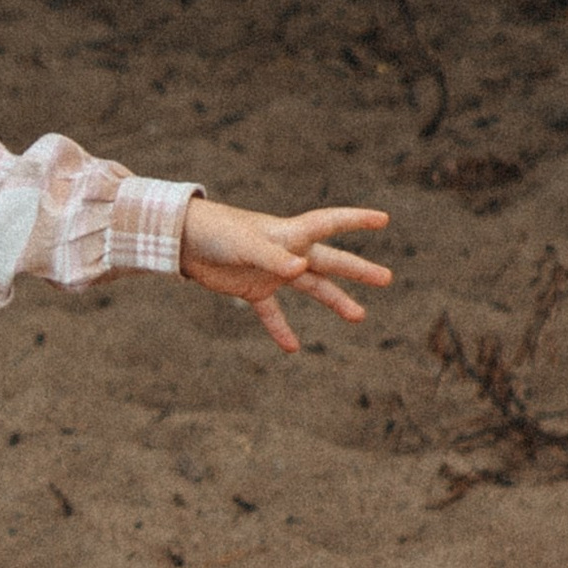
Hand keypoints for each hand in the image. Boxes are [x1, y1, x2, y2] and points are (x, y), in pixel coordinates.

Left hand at [178, 198, 391, 355]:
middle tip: (386, 278)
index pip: (329, 223)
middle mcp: (286, 252)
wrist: (180, 240)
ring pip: (311, 287)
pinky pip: (272, 312)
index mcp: (289, 233)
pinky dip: (281, 329)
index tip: (383, 219)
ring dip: (334, 301)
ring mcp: (271, 272)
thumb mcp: (246, 244)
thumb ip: (274, 257)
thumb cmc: (216, 232)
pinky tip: (293, 348)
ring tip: (359, 316)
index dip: (356, 219)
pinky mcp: (252, 289)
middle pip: (329, 261)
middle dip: (357, 270)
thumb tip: (301, 269)